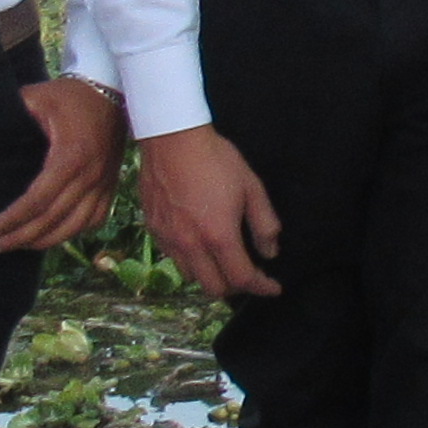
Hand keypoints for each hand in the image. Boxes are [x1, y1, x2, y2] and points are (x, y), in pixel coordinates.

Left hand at [0, 77, 125, 255]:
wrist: (110, 90)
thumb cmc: (70, 95)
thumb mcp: (37, 97)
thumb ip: (12, 113)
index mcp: (70, 157)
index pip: (37, 201)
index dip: (11, 219)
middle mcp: (90, 176)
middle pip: (52, 220)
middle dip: (19, 238)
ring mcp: (103, 183)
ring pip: (74, 227)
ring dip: (43, 242)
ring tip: (16, 247)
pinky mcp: (110, 184)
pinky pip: (93, 220)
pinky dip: (72, 233)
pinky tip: (51, 237)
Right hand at [138, 123, 283, 299]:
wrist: (172, 138)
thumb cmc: (215, 159)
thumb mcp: (251, 188)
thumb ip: (264, 224)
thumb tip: (270, 251)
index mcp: (219, 236)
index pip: (242, 279)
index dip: (262, 287)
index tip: (273, 287)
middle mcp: (191, 245)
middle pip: (214, 288)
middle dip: (236, 287)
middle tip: (250, 275)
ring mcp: (169, 239)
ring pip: (192, 277)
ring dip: (211, 276)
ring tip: (224, 261)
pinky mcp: (154, 229)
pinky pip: (173, 258)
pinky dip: (191, 261)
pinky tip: (200, 245)